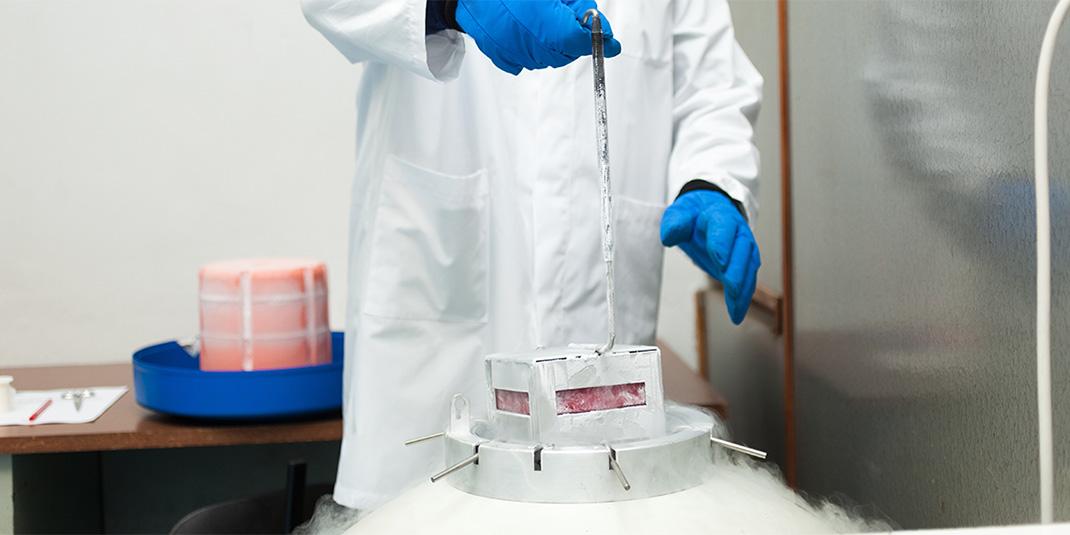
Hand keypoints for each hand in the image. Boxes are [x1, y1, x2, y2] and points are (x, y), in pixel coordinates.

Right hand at [454, 0, 621, 74]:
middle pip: (566, 53)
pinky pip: (525, 60)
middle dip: (572, 38)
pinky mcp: (500, 56)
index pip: (581, 42)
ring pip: (548, 58)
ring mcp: (514, 52)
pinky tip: (525, 28)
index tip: (609, 41)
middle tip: (563, 13)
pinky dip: (531, 48)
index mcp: (546, 24)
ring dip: (552, 42)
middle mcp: (531, 44)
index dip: (598, 39)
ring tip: (539, 16)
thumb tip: (602, 31)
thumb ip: (580, 8)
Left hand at [660, 190, 760, 324]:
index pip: (724, 227)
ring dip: (744, 289)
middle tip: (732, 288)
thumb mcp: (679, 213)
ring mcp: (744, 247)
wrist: (710, 211)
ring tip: (737, 311)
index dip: (723, 244)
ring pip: (749, 267)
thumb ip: (675, 222)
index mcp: (719, 215)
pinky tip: (737, 313)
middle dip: (738, 270)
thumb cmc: (693, 214)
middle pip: (742, 250)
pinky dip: (743, 296)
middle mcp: (737, 230)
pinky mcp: (744, 262)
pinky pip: (747, 279)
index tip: (720, 262)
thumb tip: (669, 236)